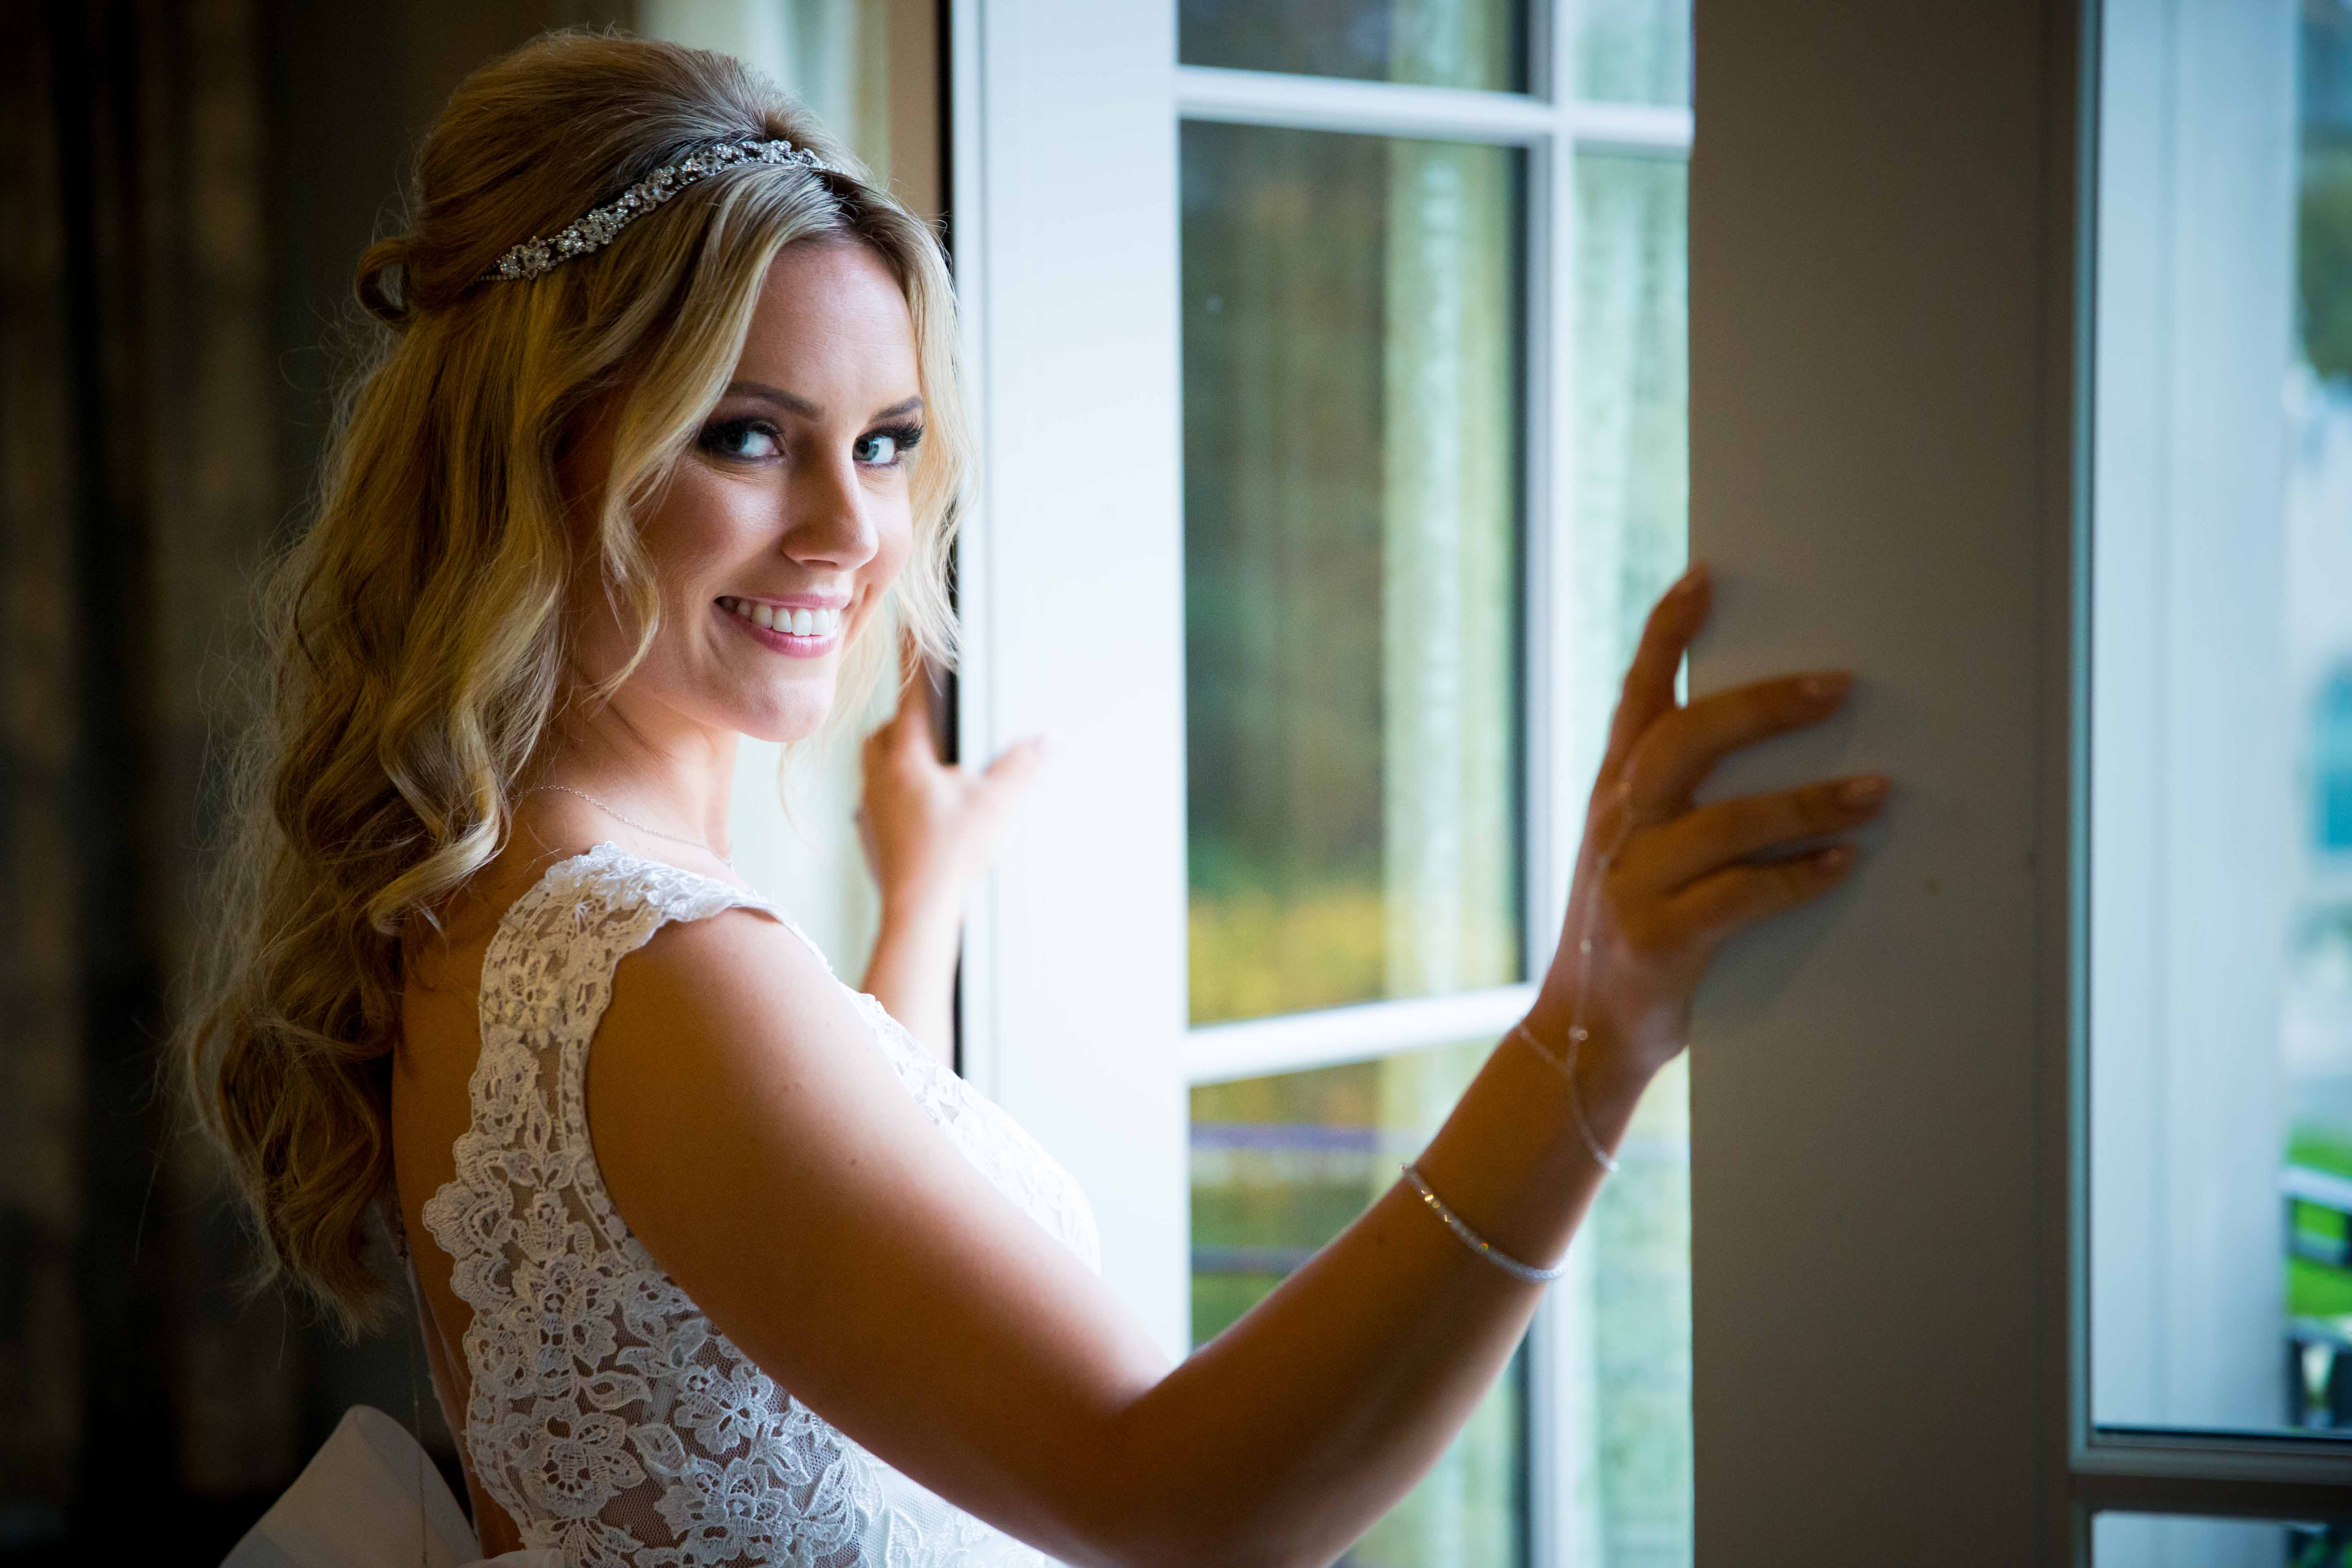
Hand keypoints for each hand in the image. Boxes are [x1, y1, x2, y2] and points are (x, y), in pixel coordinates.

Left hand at [857, 638, 1050, 929]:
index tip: (905, 632)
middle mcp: (879, 778)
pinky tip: (922, 804)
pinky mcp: (874, 835)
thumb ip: (1023, 765)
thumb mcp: (997, 803)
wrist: (919, 909)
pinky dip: (897, 789)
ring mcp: (872, 808)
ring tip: (926, 758)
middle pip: (883, 732)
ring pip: (876, 765)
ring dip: (896, 754)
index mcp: (904, 758)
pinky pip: (880, 797)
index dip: (911, 664)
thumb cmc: (950, 853)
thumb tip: (1049, 737)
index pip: (909, 697)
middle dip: (903, 717)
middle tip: (924, 710)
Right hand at [1529, 563, 1887, 1078]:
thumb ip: (1677, 797)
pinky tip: (1844, 865)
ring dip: (1808, 802)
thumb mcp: (1634, 850)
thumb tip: (1770, 734)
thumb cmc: (1633, 931)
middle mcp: (1614, 826)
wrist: (1582, 1033)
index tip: (1705, 578)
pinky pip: (1740, 897)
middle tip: (1839, 685)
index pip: (1636, 698)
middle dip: (1763, 706)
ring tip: (1876, 790)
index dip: (1666, 634)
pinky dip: (1798, 879)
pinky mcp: (1658, 940)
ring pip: (1724, 821)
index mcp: (1611, 793)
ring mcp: (1630, 883)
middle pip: (1684, 741)